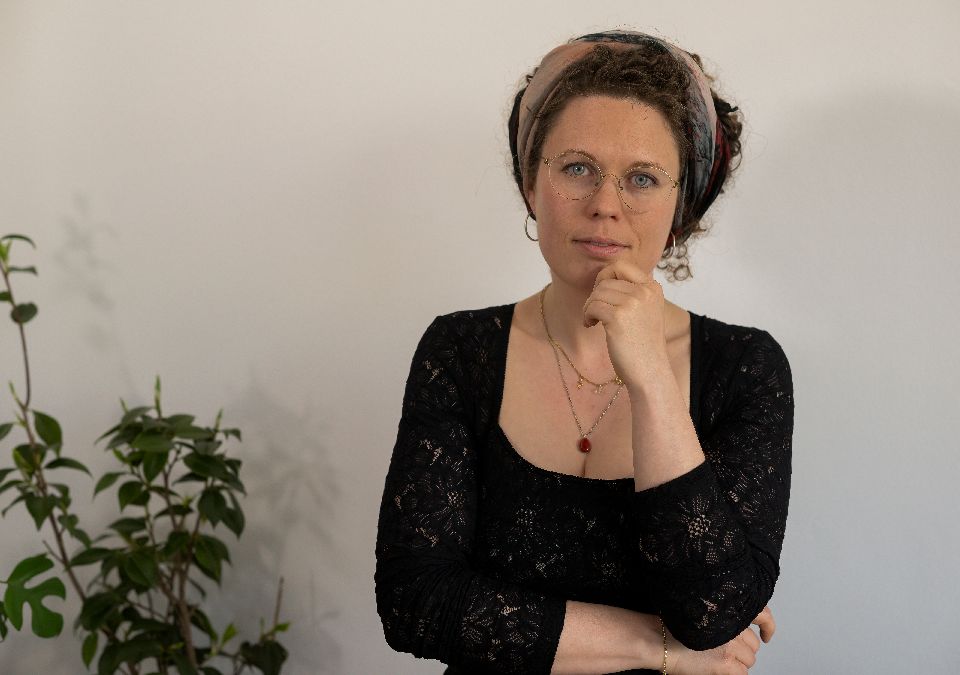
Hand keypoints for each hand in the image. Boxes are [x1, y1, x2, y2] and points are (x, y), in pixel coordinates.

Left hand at [581, 261, 667, 386]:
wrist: (650, 371)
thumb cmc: (643, 344)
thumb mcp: (646, 310)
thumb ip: (632, 292)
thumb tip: (604, 277)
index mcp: (653, 288)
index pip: (621, 265)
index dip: (605, 277)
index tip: (602, 295)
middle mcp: (645, 292)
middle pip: (605, 280)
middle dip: (595, 295)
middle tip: (595, 312)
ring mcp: (632, 304)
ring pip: (597, 293)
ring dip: (589, 307)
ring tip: (593, 321)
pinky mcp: (618, 318)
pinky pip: (592, 306)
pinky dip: (587, 316)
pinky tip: (591, 326)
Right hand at [667, 606, 775, 674]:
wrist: (658, 639)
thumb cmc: (670, 626)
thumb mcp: (701, 614)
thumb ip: (720, 618)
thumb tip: (735, 632)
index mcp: (727, 610)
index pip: (761, 614)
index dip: (767, 625)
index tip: (766, 634)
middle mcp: (732, 625)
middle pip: (753, 644)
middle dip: (743, 650)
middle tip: (726, 653)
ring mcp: (731, 645)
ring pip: (749, 660)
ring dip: (738, 663)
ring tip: (719, 662)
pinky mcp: (726, 664)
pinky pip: (742, 673)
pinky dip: (733, 674)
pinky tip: (720, 671)